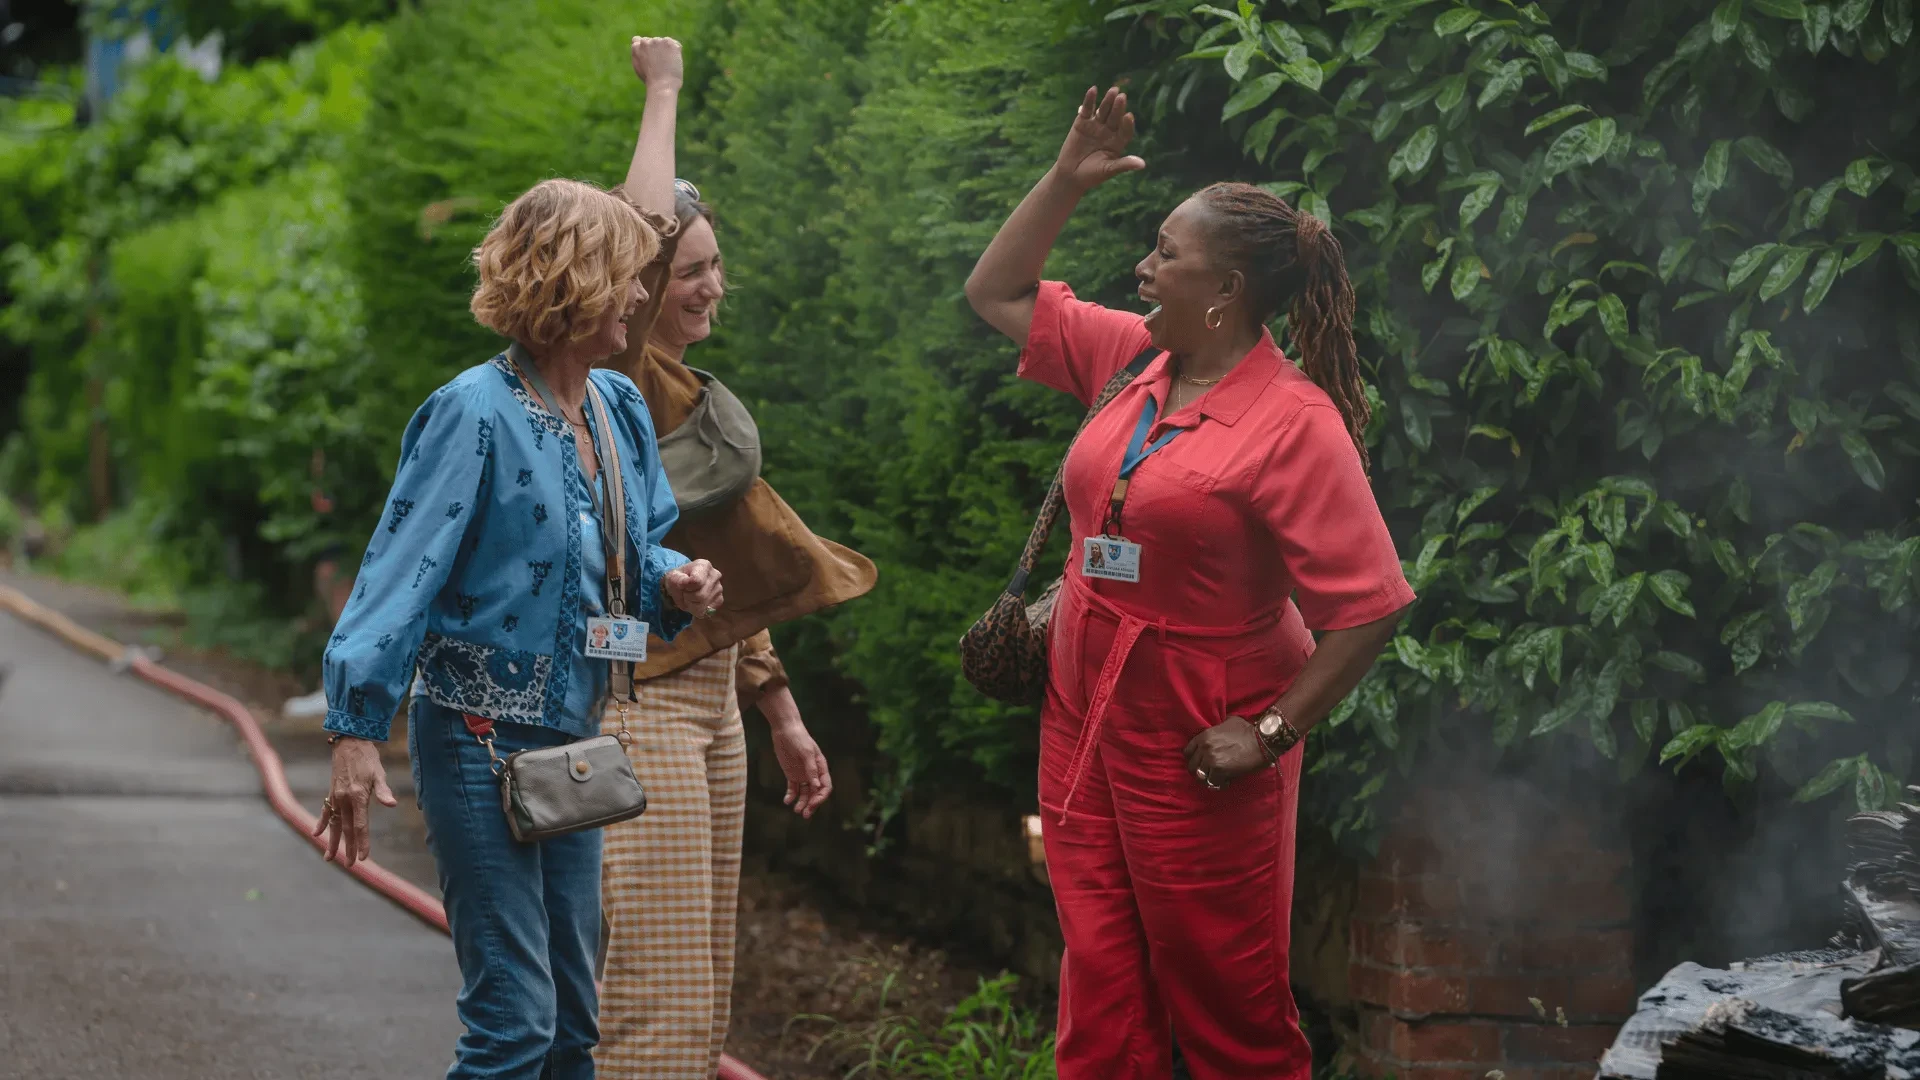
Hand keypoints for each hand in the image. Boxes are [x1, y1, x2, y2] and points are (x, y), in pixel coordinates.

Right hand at [312, 737, 396, 867]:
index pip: (361, 825)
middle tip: (350, 865)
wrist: (350, 742)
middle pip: (347, 828)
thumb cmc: (368, 758)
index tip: (363, 858)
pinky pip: (326, 811)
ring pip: (335, 824)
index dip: (362, 842)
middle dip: (348, 848)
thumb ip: (384, 791)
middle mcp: (345, 799)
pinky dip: (322, 823)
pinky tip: (316, 834)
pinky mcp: (331, 793)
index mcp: (358, 796)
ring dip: (332, 841)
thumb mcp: (379, 773)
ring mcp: (336, 797)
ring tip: (329, 858)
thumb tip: (392, 804)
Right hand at [630, 36, 682, 90]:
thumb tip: (640, 46)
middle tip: (660, 65)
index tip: (651, 57)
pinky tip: (673, 63)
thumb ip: (639, 55)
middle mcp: (645, 42)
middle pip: (654, 41)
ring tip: (667, 65)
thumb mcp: (639, 67)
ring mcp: (657, 41)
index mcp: (636, 47)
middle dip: (658, 49)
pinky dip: (677, 53)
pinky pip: (676, 45)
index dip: (646, 49)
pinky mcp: (669, 43)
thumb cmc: (651, 81)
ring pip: (665, 42)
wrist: (661, 86)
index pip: (638, 40)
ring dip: (667, 51)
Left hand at [664, 559, 722, 616]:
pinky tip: (696, 602)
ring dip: (692, 605)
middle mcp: (715, 575)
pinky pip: (707, 610)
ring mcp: (719, 588)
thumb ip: (677, 580)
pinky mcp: (720, 599)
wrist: (684, 585)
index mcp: (704, 565)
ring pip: (703, 605)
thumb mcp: (672, 577)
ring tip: (690, 597)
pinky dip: (698, 609)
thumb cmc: (679, 579)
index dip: (686, 588)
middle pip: (700, 595)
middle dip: (688, 598)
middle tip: (685, 593)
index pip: (696, 581)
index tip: (682, 585)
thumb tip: (686, 583)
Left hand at [769, 719, 832, 818]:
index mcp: (821, 767)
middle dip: (812, 804)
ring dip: (802, 803)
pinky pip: (793, 789)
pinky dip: (791, 796)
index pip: (825, 787)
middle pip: (815, 793)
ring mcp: (802, 774)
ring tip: (796, 810)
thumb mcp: (806, 753)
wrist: (785, 729)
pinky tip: (787, 801)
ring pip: (805, 793)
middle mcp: (813, 773)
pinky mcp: (791, 774)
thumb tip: (817, 787)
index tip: (812, 804)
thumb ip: (811, 770)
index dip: (820, 797)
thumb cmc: (798, 738)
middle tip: (805, 814)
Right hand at [1052, 86, 1144, 193]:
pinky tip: (1093, 90)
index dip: (1127, 124)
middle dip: (1118, 108)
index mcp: (1118, 142)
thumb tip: (1142, 165)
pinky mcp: (1082, 122)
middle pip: (1115, 117)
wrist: (1070, 176)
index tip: (1129, 116)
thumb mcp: (1108, 170)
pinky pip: (1087, 109)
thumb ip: (1123, 164)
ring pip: (1103, 111)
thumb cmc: (1092, 175)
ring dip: (1108, 101)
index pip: (1125, 131)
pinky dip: (1090, 100)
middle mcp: (1109, 131)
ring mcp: (1096, 125)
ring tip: (1113, 91)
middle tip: (1122, 97)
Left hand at [1183, 716, 1268, 789]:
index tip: (1200, 761)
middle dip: (1200, 770)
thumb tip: (1216, 730)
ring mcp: (1211, 759)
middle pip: (1192, 766)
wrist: (1261, 740)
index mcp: (1204, 736)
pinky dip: (1219, 783)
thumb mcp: (1228, 722)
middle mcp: (1204, 748)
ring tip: (1216, 778)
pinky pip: (1213, 782)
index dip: (1193, 758)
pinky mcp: (1220, 770)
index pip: (1187, 751)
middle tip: (1208, 772)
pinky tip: (1225, 782)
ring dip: (1208, 778)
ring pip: (1200, 776)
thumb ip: (1217, 728)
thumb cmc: (1247, 730)